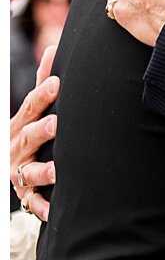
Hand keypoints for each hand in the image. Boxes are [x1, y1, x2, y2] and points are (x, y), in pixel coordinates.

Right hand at [10, 44, 58, 221]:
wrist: (12, 168)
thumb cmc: (30, 132)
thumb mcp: (32, 110)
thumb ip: (43, 84)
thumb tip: (53, 48)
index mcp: (20, 125)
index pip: (30, 107)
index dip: (41, 95)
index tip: (56, 83)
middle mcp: (16, 147)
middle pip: (28, 137)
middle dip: (41, 130)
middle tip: (57, 123)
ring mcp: (18, 171)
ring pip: (28, 171)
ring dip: (42, 171)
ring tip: (57, 170)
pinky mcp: (26, 193)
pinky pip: (33, 202)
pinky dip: (42, 206)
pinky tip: (52, 211)